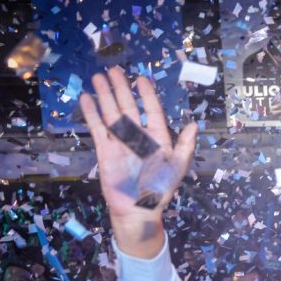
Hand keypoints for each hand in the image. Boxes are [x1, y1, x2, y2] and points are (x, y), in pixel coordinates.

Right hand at [79, 67, 197, 220]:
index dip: (147, 95)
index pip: (152, 111)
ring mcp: (120, 142)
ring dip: (105, 95)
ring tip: (98, 77)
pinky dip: (91, 113)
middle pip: (129, 107)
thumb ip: (185, 146)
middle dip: (121, 88)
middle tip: (113, 69)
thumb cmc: (161, 190)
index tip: (141, 79)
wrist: (138, 210)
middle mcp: (138, 136)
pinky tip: (86, 98)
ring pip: (111, 113)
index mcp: (158, 138)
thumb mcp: (177, 167)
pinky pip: (97, 128)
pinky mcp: (105, 151)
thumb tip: (194, 124)